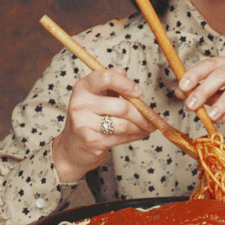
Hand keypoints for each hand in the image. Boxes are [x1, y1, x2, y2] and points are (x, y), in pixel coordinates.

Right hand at [51, 68, 160, 183]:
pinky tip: (138, 134)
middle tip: (151, 118)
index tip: (138, 92)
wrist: (73, 146)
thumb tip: (129, 78)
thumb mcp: (97, 96)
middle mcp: (80, 103)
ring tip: (146, 127)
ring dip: (140, 127)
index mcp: (83, 87)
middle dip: (142, 114)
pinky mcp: (91, 141)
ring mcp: (84, 123)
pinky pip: (120, 138)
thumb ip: (112, 83)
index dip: (126, 84)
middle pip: (122, 106)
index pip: (106, 78)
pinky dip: (134, 136)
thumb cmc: (90, 117)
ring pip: (124, 124)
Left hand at [175, 54, 224, 159]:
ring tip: (209, 116)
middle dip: (204, 89)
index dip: (196, 74)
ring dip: (220, 102)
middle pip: (224, 72)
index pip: (213, 63)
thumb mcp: (221, 103)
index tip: (182, 87)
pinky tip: (222, 119)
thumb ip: (206, 95)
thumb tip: (182, 92)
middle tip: (190, 105)